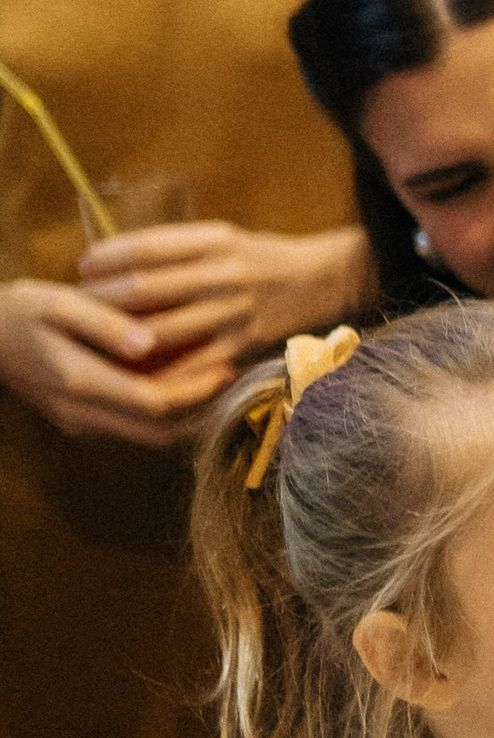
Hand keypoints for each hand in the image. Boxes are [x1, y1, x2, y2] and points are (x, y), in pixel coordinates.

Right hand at [0, 277, 235, 442]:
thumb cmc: (19, 311)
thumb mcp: (59, 304)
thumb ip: (104, 323)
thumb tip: (149, 342)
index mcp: (80, 381)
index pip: (154, 402)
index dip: (195, 391)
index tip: (224, 367)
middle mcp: (82, 412)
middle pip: (157, 430)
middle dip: (199, 409)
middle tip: (229, 376)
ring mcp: (80, 421)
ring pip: (146, 434)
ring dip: (184, 414)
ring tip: (213, 378)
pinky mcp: (79, 419)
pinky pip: (131, 424)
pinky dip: (162, 411)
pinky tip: (180, 380)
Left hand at [76, 220, 369, 374]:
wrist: (325, 280)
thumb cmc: (264, 258)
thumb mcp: (225, 238)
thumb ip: (179, 249)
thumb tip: (118, 263)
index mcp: (214, 240)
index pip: (145, 247)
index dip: (106, 258)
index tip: (84, 267)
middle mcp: (223, 273)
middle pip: (144, 288)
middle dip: (102, 301)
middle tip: (80, 307)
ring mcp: (234, 312)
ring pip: (160, 332)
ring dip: (122, 340)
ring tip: (99, 342)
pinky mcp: (244, 344)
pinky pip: (191, 366)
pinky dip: (160, 373)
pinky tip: (137, 374)